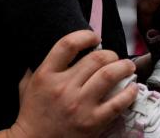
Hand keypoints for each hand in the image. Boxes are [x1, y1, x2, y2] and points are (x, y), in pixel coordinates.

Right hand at [7, 30, 137, 137]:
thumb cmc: (32, 114)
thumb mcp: (26, 85)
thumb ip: (36, 67)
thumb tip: (46, 50)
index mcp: (46, 74)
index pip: (68, 44)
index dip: (85, 36)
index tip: (94, 37)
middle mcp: (64, 87)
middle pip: (95, 59)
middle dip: (110, 54)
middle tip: (114, 56)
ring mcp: (80, 105)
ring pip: (109, 76)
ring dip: (123, 67)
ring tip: (128, 66)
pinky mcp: (93, 122)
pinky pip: (117, 103)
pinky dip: (129, 93)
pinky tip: (132, 88)